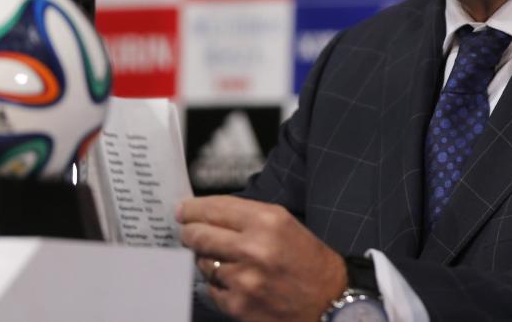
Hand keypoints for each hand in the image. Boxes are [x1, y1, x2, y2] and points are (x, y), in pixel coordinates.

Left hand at [177, 195, 346, 321]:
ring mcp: (243, 279)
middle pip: (199, 234)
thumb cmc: (309, 261)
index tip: (182, 209)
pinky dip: (218, 285)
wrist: (329, 302)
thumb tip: (210, 214)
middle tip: (187, 231)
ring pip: (203, 263)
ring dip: (207, 260)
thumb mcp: (285, 225)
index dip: (192, 208)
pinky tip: (235, 283)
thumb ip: (249, 217)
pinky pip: (211, 289)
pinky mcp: (238, 304)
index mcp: (267, 221)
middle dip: (188, 232)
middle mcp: (253, 247)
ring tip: (225, 261)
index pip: (216, 208)